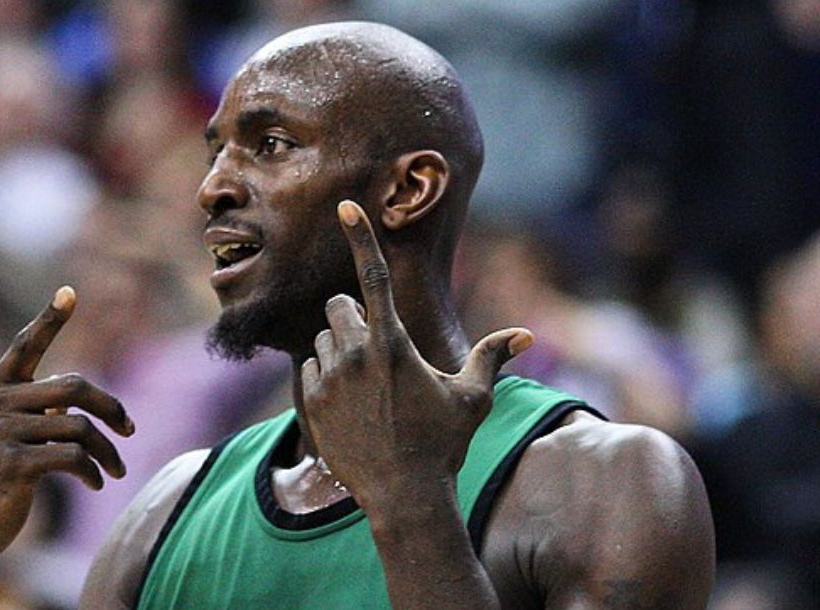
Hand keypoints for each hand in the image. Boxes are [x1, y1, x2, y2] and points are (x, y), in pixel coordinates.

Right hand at [0, 287, 134, 562]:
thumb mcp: (11, 434)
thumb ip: (38, 409)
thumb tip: (83, 402)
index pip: (25, 345)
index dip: (49, 318)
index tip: (70, 292)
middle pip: (76, 387)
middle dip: (112, 407)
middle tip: (129, 429)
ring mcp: (1, 432)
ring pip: (80, 427)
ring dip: (107, 451)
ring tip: (115, 469)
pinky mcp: (13, 464)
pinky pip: (73, 457)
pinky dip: (93, 471)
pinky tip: (97, 483)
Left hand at [300, 201, 531, 508]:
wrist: (404, 495)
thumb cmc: (443, 443)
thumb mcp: (472, 398)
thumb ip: (492, 357)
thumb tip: (525, 334)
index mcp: (393, 343)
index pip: (371, 277)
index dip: (360, 237)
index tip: (344, 206)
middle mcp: (355, 354)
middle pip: (338, 306)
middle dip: (352, 317)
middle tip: (376, 350)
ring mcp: (329, 378)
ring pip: (324, 340)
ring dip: (340, 349)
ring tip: (367, 387)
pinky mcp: (311, 401)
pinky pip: (313, 368)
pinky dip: (328, 376)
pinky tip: (351, 405)